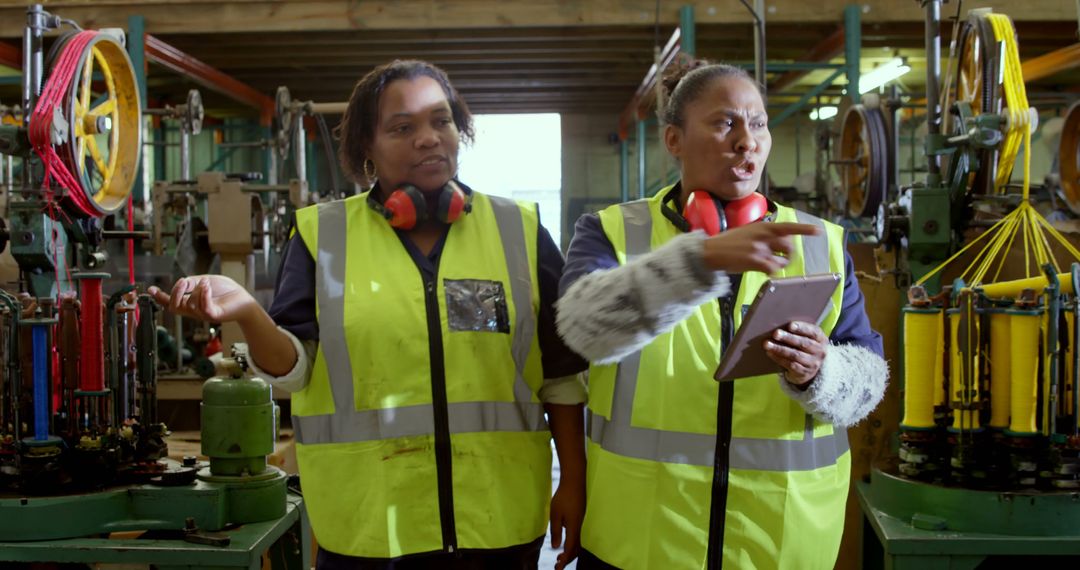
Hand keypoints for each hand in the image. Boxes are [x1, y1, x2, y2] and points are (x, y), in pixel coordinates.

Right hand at [148, 275, 256, 323]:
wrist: (244, 300)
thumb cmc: (226, 291)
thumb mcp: (204, 282)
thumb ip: (191, 283)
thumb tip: (180, 283)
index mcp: (190, 303)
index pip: (171, 302)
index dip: (159, 297)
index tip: (150, 289)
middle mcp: (194, 311)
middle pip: (174, 308)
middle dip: (175, 294)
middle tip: (182, 282)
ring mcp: (203, 314)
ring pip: (190, 305)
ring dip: (196, 290)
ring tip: (205, 281)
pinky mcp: (214, 315)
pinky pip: (204, 307)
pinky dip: (204, 294)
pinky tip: (207, 285)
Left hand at [549, 482, 583, 569]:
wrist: (575, 481)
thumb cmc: (563, 497)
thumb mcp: (555, 514)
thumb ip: (556, 531)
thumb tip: (556, 548)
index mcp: (574, 527)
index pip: (570, 549)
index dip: (565, 560)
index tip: (558, 567)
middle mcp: (580, 527)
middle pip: (577, 549)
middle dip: (568, 559)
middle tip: (557, 565)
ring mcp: (582, 522)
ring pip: (579, 543)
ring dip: (570, 552)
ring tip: (560, 557)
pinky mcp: (581, 518)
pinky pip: (579, 536)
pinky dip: (573, 544)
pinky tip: (565, 543)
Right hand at [702, 222, 819, 273]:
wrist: (709, 251)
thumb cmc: (727, 244)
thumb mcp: (746, 232)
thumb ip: (762, 235)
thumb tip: (778, 243)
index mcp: (762, 226)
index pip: (788, 227)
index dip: (804, 229)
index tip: (818, 231)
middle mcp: (763, 236)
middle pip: (788, 247)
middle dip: (788, 255)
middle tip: (783, 260)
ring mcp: (759, 248)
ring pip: (781, 260)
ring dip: (780, 265)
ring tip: (771, 267)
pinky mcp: (755, 260)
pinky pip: (772, 269)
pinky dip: (772, 272)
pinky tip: (766, 273)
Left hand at [764, 321, 827, 385]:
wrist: (810, 369)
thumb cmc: (804, 348)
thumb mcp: (807, 338)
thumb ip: (798, 332)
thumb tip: (780, 324)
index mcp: (821, 339)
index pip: (814, 332)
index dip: (802, 328)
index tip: (790, 325)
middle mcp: (820, 351)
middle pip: (803, 343)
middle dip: (788, 338)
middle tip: (775, 333)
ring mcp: (813, 363)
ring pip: (795, 355)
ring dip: (780, 349)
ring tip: (767, 344)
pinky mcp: (804, 373)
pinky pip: (790, 365)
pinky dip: (778, 358)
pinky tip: (770, 353)